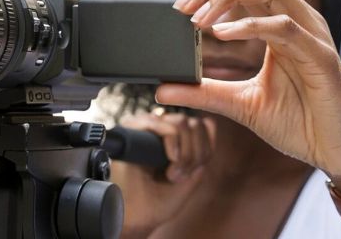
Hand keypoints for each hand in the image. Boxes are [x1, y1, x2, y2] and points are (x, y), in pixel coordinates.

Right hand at [113, 112, 213, 237]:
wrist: (134, 217)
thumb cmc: (158, 201)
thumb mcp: (191, 175)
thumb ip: (202, 151)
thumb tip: (209, 122)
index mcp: (172, 137)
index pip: (202, 125)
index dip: (204, 149)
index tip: (191, 174)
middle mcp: (158, 128)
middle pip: (194, 123)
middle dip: (195, 154)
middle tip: (179, 176)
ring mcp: (144, 126)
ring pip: (182, 122)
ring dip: (184, 153)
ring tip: (171, 174)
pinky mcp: (131, 128)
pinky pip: (164, 125)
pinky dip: (173, 144)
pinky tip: (168, 163)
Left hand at [159, 0, 340, 198]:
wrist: (337, 153)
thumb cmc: (300, 125)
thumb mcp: (242, 105)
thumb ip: (205, 93)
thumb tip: (161, 90)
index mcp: (283, 25)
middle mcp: (299, 21)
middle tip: (181, 3)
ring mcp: (311, 34)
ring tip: (195, 18)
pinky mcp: (320, 55)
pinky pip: (283, 26)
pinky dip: (248, 26)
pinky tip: (219, 34)